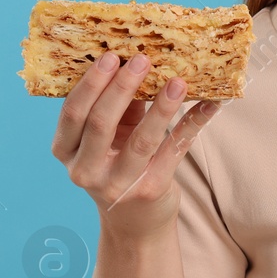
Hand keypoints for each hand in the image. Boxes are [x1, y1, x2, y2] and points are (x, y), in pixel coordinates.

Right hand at [50, 51, 222, 238]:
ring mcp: (117, 185)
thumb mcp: (108, 137)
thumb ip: (116, 105)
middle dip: (121, 87)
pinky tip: (210, 104)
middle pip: (100, 123)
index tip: (111, 55)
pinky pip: (174, 150)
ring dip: (161, 106)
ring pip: (141, 140)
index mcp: (66, 151)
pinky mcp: (150, 190)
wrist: (134, 222)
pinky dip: (193, 123)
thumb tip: (137, 58)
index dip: (91, 83)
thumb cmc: (117, 165)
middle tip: (142, 60)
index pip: (73, 113)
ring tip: (178, 81)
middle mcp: (85, 170)